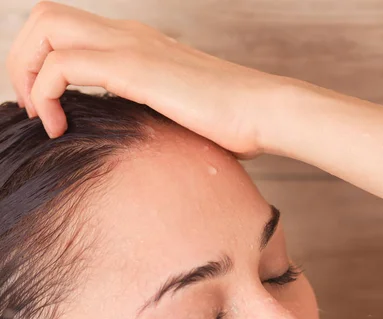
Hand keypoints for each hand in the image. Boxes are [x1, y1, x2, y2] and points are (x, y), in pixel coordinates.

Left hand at [6, 1, 281, 158]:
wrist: (263, 112)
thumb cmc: (231, 122)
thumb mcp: (181, 114)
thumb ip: (154, 114)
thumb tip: (142, 141)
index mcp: (139, 43)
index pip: (68, 29)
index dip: (42, 63)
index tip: (49, 109)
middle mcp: (128, 35)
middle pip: (46, 17)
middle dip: (22, 61)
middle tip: (32, 108)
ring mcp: (130, 47)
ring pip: (45, 29)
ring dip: (26, 72)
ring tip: (42, 117)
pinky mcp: (134, 69)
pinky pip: (63, 66)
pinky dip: (45, 94)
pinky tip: (59, 127)